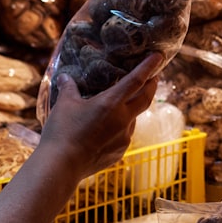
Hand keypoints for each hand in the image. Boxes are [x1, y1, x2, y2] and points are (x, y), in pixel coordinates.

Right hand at [37, 52, 161, 179]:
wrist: (62, 166)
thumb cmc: (62, 132)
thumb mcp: (64, 105)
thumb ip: (68, 88)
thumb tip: (65, 77)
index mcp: (112, 103)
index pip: (136, 80)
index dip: (149, 66)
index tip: (159, 56)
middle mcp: (124, 119)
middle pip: (146, 98)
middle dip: (152, 85)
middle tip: (154, 77)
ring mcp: (124, 137)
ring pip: (134, 118)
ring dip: (132, 109)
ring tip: (121, 106)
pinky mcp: (120, 152)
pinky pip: (124, 135)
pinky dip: (120, 128)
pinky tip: (107, 130)